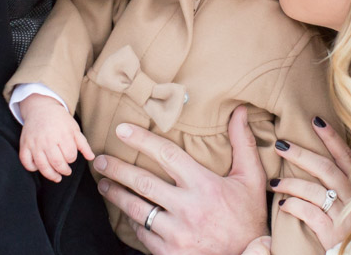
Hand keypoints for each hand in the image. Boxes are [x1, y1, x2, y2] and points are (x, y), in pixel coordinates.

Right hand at [18, 94, 94, 181]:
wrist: (41, 108)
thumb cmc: (60, 120)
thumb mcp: (74, 129)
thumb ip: (83, 144)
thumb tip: (91, 158)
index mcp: (63, 135)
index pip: (70, 156)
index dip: (72, 159)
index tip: (71, 157)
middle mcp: (48, 140)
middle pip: (57, 163)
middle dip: (64, 170)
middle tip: (66, 171)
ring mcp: (35, 143)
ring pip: (42, 166)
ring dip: (51, 175)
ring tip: (56, 177)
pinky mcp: (24, 145)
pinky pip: (26, 162)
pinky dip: (32, 168)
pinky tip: (39, 167)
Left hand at [94, 105, 267, 254]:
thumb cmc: (249, 217)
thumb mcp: (251, 179)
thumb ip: (243, 143)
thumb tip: (239, 110)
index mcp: (205, 186)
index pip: (167, 154)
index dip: (142, 140)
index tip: (121, 130)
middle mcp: (188, 209)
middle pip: (142, 182)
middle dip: (116, 169)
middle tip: (99, 159)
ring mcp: (176, 234)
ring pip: (136, 209)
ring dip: (116, 195)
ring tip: (103, 185)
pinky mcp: (169, 253)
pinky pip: (143, 234)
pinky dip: (133, 221)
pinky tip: (128, 213)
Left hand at [273, 117, 350, 250]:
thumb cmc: (334, 220)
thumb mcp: (340, 196)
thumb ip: (331, 176)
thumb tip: (311, 145)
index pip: (346, 156)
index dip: (331, 137)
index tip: (314, 119)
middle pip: (326, 169)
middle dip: (301, 154)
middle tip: (280, 144)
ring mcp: (346, 217)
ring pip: (315, 191)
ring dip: (290, 183)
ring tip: (274, 181)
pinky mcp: (333, 233)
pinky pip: (309, 213)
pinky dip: (294, 206)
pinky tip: (282, 204)